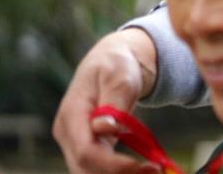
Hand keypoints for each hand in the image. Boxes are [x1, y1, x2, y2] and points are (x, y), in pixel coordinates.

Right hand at [52, 28, 160, 173]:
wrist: (112, 61)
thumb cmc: (117, 65)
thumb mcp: (120, 76)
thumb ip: (113, 102)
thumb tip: (103, 129)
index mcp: (71, 114)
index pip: (86, 151)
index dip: (113, 165)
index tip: (143, 166)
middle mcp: (67, 132)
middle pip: (85, 168)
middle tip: (155, 171)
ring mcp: (74, 141)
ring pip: (90, 172)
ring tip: (153, 169)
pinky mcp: (86, 146)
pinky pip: (98, 167)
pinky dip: (118, 171)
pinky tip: (143, 168)